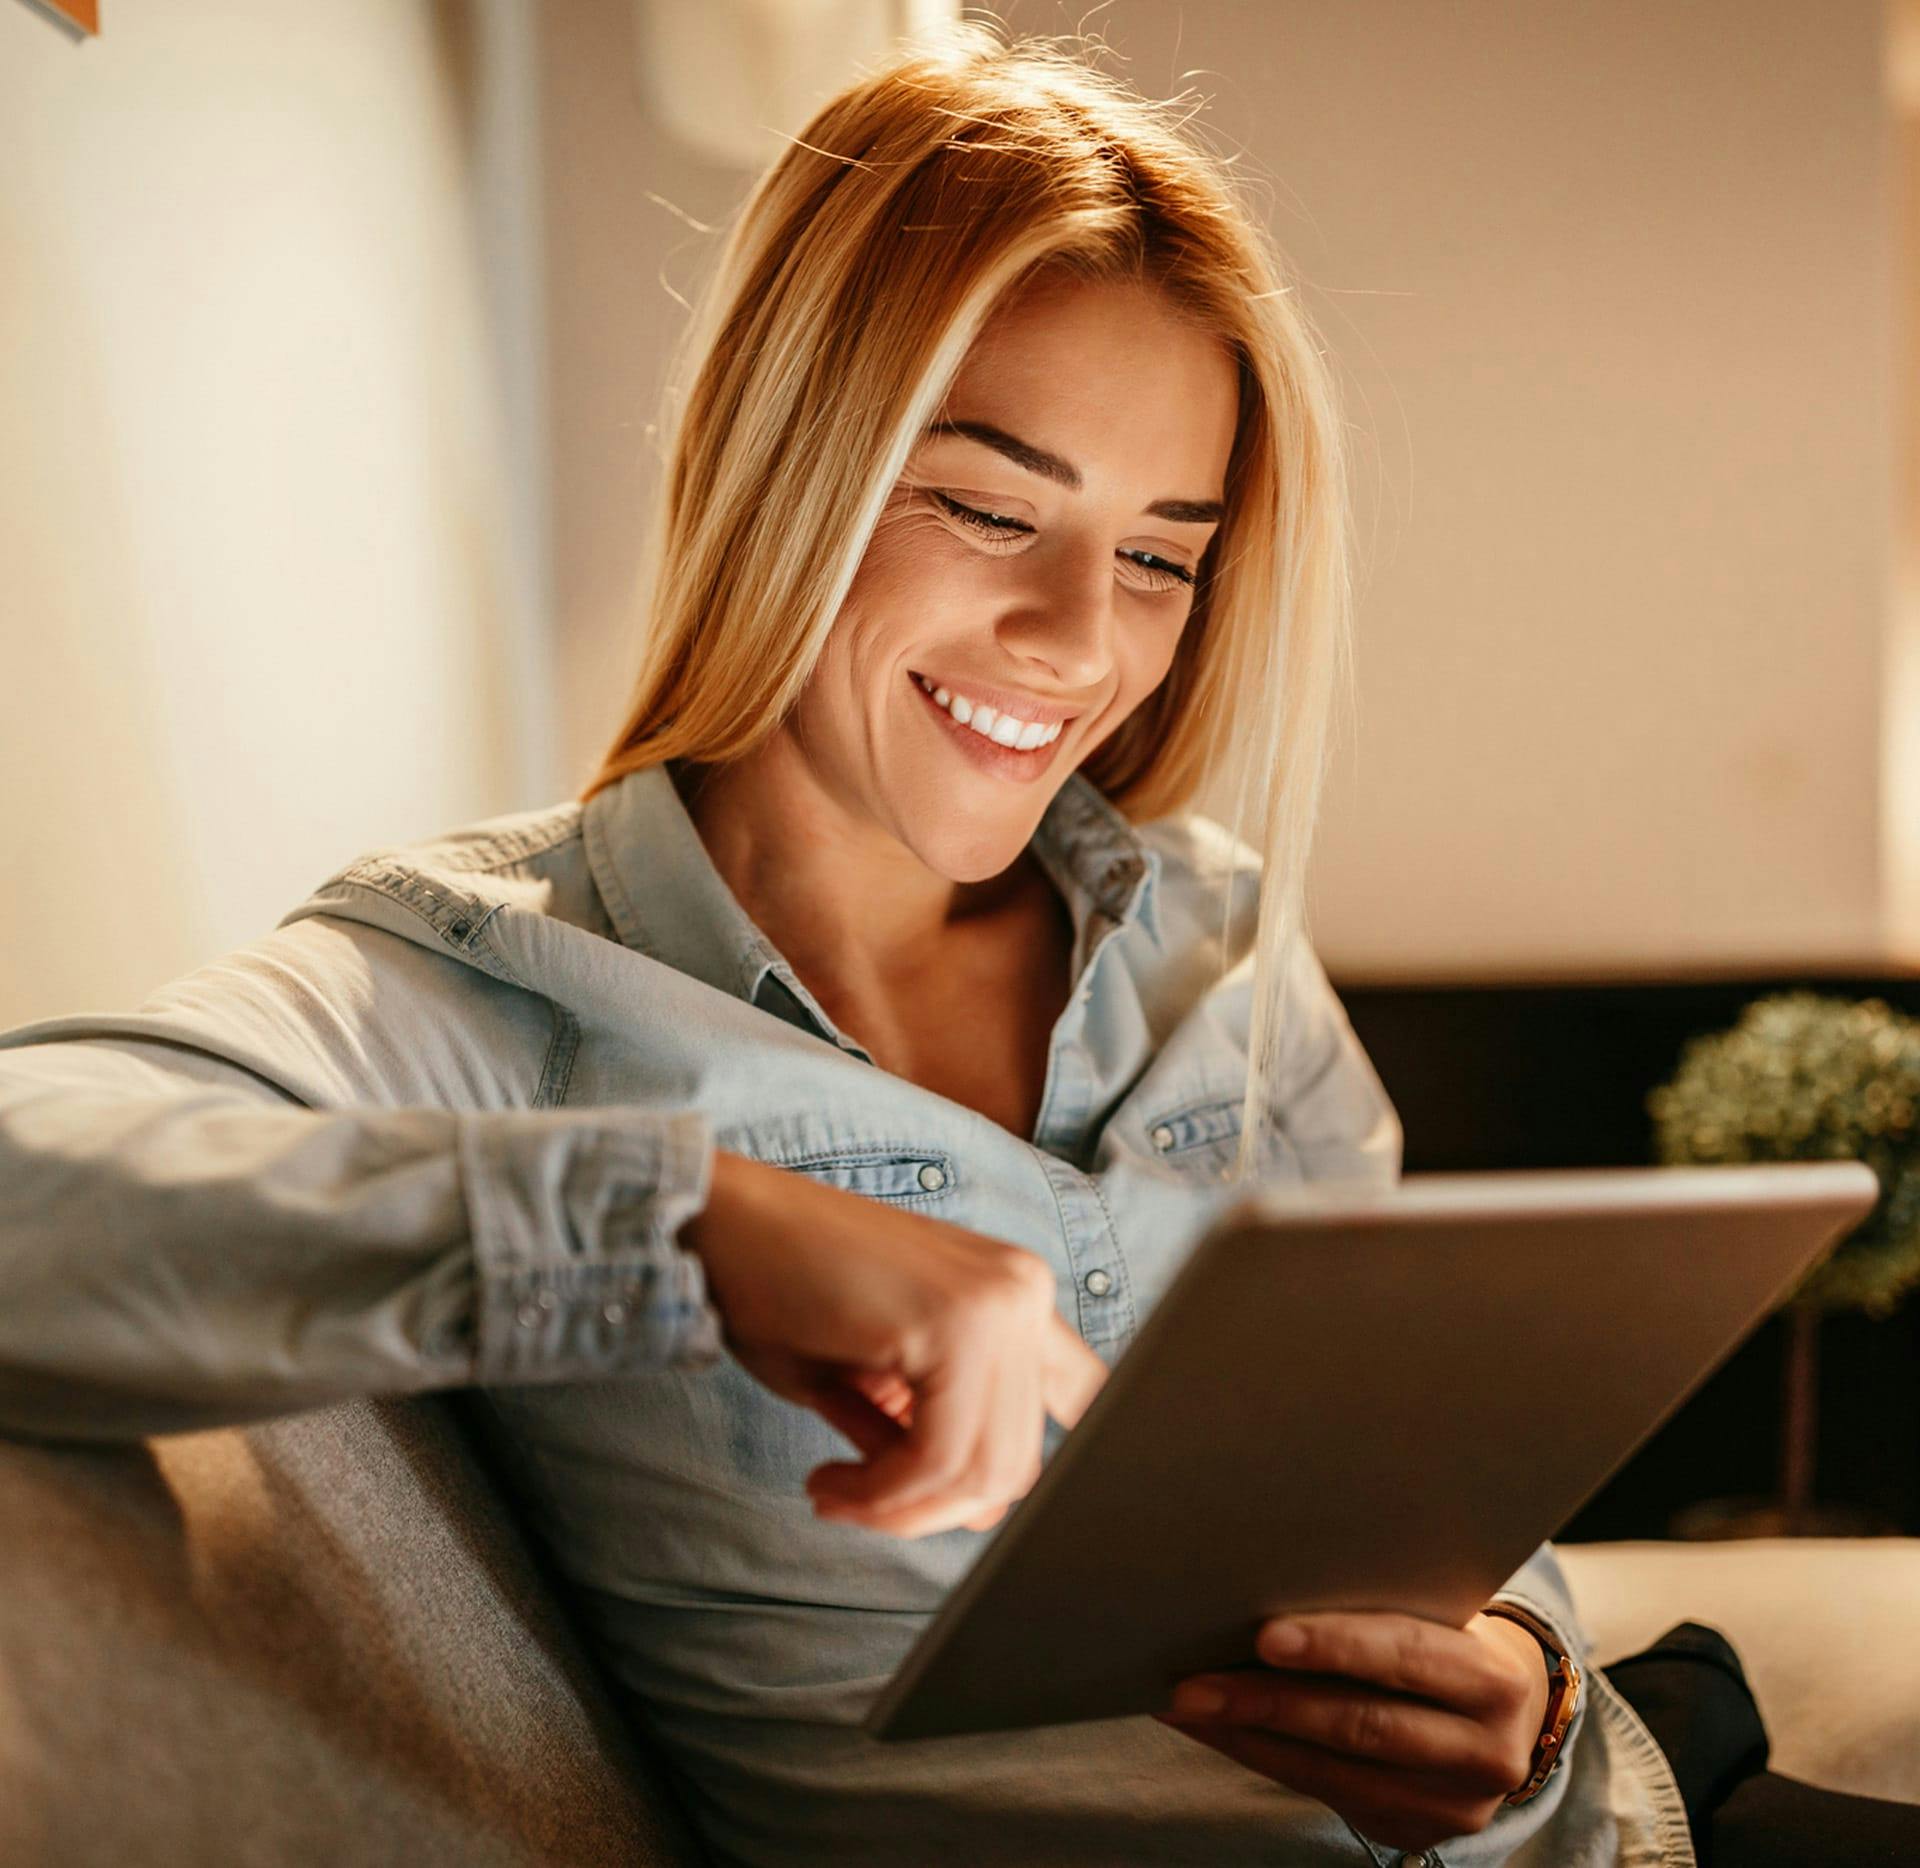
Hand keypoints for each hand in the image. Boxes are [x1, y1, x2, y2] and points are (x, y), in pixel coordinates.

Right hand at [683, 1150, 1108, 1538]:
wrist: (722, 1221)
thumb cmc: (783, 1289)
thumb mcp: (881, 1377)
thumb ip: (941, 1431)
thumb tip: (975, 1510)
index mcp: (1016, 1294)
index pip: (1081, 1407)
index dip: (1016, 1475)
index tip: (935, 1507)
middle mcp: (1024, 1291)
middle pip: (1021, 1463)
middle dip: (933, 1512)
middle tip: (852, 1503)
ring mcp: (999, 1300)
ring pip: (987, 1471)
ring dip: (901, 1509)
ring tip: (835, 1492)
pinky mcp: (955, 1319)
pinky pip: (938, 1457)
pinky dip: (881, 1494)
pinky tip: (830, 1481)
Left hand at [1151, 1607, 1551, 1854]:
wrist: (1507, 1719)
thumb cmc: (1448, 1639)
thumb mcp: (1442, 1617)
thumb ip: (1385, 1603)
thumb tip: (1270, 1573)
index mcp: (1493, 1677)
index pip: (1409, 1654)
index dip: (1337, 1645)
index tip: (1265, 1636)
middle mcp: (1484, 1750)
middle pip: (1362, 1723)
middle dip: (1267, 1701)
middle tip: (1193, 1682)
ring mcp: (1452, 1803)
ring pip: (1333, 1768)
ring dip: (1247, 1735)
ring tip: (1185, 1705)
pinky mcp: (1414, 1831)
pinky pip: (1321, 1791)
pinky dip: (1259, 1756)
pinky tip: (1215, 1730)